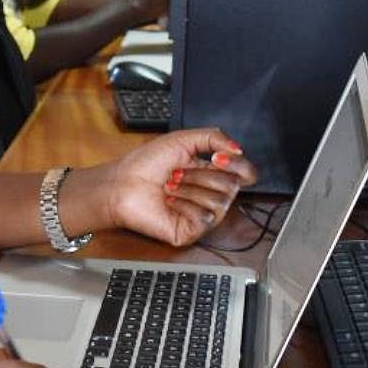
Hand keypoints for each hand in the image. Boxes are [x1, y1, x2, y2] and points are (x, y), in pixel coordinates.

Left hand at [99, 128, 256, 247]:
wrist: (121, 185)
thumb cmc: (144, 164)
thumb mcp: (181, 139)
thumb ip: (214, 137)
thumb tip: (239, 149)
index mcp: (211, 172)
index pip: (245, 173)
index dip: (237, 165)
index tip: (218, 157)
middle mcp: (209, 193)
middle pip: (233, 185)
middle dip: (202, 174)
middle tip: (178, 173)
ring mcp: (202, 213)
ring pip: (220, 201)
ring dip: (191, 188)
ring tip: (170, 188)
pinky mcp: (192, 230)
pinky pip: (206, 217)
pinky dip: (185, 205)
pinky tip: (170, 203)